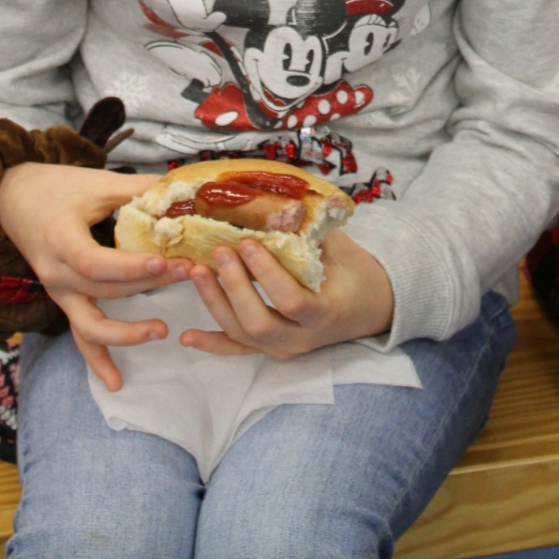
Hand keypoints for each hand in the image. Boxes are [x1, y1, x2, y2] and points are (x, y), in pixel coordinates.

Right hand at [0, 162, 189, 391]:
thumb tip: (185, 191)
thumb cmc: (58, 188)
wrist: (16, 199)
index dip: (130, 267)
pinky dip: (97, 360)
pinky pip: (80, 335)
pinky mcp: (66, 299)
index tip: (164, 262)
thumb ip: (139, 190)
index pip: (96, 263)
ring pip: (90, 324)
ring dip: (126, 332)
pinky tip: (116, 382)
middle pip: (103, 290)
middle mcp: (57, 273)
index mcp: (62, 240)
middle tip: (186, 274)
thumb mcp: (98, 183)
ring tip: (162, 330)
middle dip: (147, 286)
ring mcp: (60, 291)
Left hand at [179, 231, 394, 358]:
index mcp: (324, 311)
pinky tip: (186, 336)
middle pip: (259, 323)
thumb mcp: (339, 249)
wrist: (372, 307)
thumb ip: (307, 235)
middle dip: (234, 287)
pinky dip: (212, 343)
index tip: (247, 242)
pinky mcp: (272, 350)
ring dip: (216, 304)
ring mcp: (285, 347)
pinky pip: (239, 350)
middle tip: (219, 253)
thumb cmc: (357, 272)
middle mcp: (302, 337)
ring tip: (197, 272)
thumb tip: (272, 208)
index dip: (264, 273)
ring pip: (243, 335)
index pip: (289, 299)